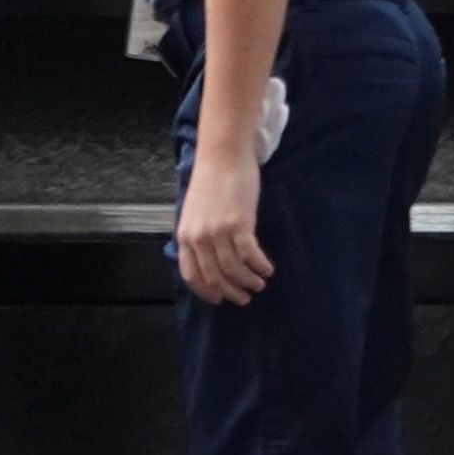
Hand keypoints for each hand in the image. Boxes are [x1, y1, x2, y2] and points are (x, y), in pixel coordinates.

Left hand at [176, 146, 274, 305]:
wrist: (222, 155)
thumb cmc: (211, 180)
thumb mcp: (195, 212)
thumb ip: (198, 234)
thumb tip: (209, 258)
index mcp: (185, 236)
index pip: (192, 274)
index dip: (206, 291)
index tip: (219, 299)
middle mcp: (199, 238)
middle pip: (214, 276)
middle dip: (231, 291)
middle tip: (244, 298)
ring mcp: (218, 232)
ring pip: (233, 269)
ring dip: (248, 281)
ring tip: (259, 284)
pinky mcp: (238, 224)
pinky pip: (250, 255)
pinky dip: (260, 266)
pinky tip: (267, 269)